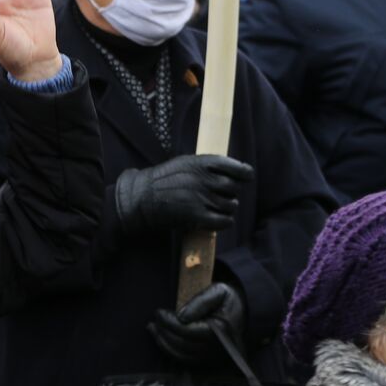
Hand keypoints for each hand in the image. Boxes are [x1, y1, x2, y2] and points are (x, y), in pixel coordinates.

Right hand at [114, 155, 253, 234]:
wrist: (139, 198)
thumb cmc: (160, 180)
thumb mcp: (183, 163)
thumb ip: (205, 166)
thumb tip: (231, 171)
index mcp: (200, 163)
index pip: (233, 166)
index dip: (244, 172)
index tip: (247, 176)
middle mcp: (203, 179)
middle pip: (233, 187)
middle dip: (231, 193)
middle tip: (222, 196)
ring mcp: (200, 198)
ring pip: (231, 205)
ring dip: (227, 209)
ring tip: (217, 209)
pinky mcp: (196, 216)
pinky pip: (224, 221)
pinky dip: (225, 222)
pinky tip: (219, 221)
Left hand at [149, 283, 246, 366]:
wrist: (245, 312)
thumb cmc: (229, 299)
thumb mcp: (218, 291)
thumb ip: (200, 301)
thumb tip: (180, 316)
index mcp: (219, 330)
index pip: (186, 331)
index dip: (168, 322)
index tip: (158, 312)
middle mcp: (217, 348)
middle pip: (181, 344)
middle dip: (163, 332)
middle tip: (154, 320)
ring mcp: (213, 357)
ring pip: (181, 355)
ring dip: (163, 343)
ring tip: (153, 328)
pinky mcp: (209, 361)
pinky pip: (185, 360)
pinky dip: (171, 350)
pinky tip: (161, 339)